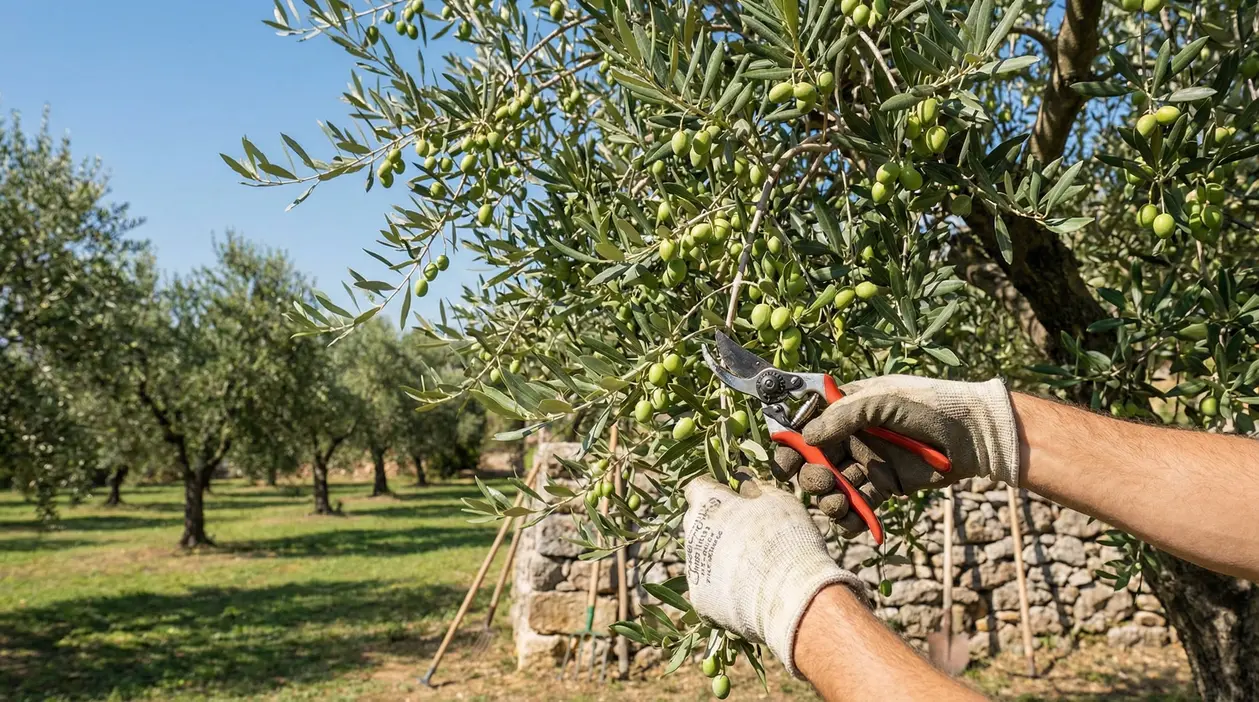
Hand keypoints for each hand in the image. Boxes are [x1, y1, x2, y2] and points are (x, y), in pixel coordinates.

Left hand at [682, 476, 868, 676]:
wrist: (790, 594)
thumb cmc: (786, 537)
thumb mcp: (776, 498)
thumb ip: (751, 484)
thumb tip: (739, 476)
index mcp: (706, 504)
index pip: (697, 488)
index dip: (716, 491)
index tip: (733, 500)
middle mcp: (691, 534)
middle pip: (698, 524)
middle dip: (717, 525)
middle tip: (748, 535)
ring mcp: (693, 569)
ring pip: (702, 557)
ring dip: (720, 557)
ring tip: (754, 568)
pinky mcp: (700, 600)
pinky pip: (709, 588)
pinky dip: (724, 589)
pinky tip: (748, 591)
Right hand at [770, 375, 1019, 535]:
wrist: (974, 436)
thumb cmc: (930, 405)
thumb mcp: (884, 401)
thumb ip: (843, 416)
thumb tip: (805, 436)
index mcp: (846, 409)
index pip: (805, 425)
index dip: (790, 442)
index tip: (787, 457)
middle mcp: (850, 437)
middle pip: (812, 460)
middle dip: (809, 474)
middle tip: (823, 481)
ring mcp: (866, 463)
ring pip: (831, 486)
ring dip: (827, 499)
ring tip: (839, 503)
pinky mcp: (883, 487)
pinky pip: (856, 506)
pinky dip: (849, 518)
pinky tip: (851, 521)